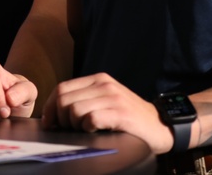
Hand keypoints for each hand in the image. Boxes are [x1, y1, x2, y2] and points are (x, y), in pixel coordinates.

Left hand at [42, 72, 173, 153]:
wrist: (162, 126)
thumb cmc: (130, 118)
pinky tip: (95, 132)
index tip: (49, 123)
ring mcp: (113, 98)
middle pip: (64, 99)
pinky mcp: (121, 114)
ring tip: (84, 131)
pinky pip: (91, 120)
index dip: (50, 107)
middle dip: (59, 118)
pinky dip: (87, 129)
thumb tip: (54, 113)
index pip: (62, 88)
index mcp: (98, 79)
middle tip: (68, 130)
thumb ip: (84, 100)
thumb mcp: (106, 100)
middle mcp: (104, 84)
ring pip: (74, 110)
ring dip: (73, 125)